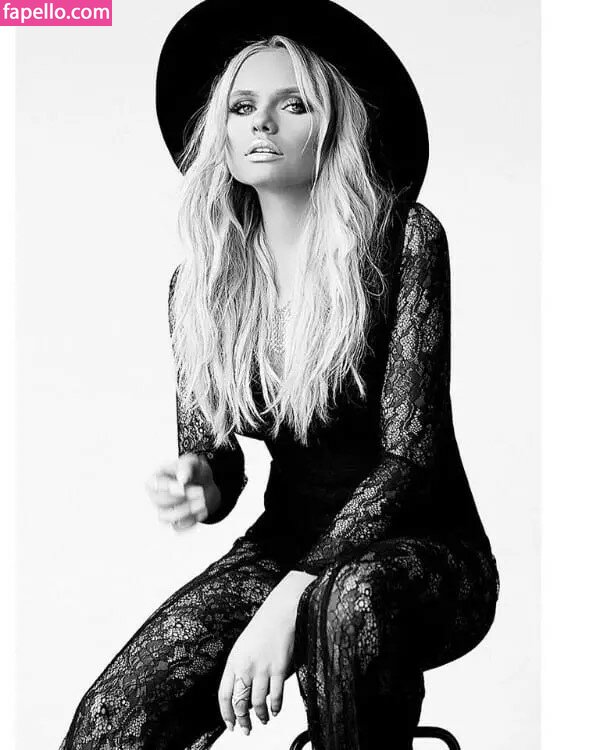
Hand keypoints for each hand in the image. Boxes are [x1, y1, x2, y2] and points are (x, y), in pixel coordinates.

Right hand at [145, 453, 221, 530]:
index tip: (183, 487)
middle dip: (183, 498)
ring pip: (167, 518)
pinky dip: (192, 520)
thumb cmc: (195, 472)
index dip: (168, 488)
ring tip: (203, 501)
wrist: (206, 485)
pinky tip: (202, 509)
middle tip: (200, 491)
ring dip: (187, 511)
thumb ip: (187, 467)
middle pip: (160, 502)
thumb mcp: (193, 463)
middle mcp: (156, 496)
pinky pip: (179, 527)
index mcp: (157, 478)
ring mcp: (164, 511)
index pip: (153, 486)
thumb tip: (182, 478)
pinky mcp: (174, 523)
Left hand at [218, 572, 315, 734]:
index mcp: (234, 660)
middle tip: (246, 730)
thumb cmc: (265, 625)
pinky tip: (275, 711)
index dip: (226, 714)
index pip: (224, 695)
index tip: (230, 724)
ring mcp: (262, 668)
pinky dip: (275, 707)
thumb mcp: (244, 646)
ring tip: (263, 721)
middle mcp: (246, 666)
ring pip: (258, 703)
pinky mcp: (279, 668)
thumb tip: (243, 692)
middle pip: (240, 703)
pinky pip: (276, 695)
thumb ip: (241, 668)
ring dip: (260, 716)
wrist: (282, 610)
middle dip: (243, 721)